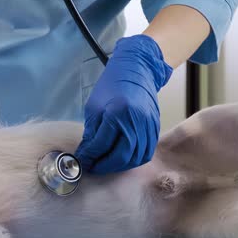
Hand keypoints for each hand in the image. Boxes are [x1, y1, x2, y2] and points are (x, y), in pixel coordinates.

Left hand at [74, 34, 172, 173]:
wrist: (137, 70)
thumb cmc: (112, 86)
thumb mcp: (94, 106)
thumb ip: (92, 132)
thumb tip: (87, 153)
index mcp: (117, 113)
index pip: (102, 144)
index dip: (90, 156)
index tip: (82, 161)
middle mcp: (136, 121)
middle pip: (121, 155)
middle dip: (105, 165)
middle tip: (93, 167)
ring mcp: (148, 125)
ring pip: (135, 157)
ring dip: (119, 166)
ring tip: (105, 165)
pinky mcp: (155, 128)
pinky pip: (146, 152)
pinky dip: (133, 160)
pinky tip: (121, 160)